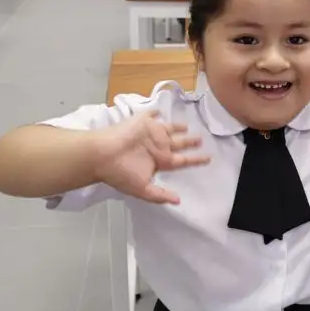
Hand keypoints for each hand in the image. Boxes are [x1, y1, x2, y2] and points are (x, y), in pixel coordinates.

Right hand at [91, 109, 208, 203]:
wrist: (101, 155)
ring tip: (186, 127)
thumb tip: (178, 201)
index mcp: (159, 161)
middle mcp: (157, 147)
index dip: (195, 159)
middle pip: (178, 143)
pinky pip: (152, 114)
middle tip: (201, 139)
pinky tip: (161, 110)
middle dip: (189, 142)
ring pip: (169, 128)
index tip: (208, 158)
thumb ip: (160, 195)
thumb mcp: (142, 189)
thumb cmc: (120, 173)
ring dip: (178, 127)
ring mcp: (151, 133)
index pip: (182, 161)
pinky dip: (156, 111)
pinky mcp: (142, 121)